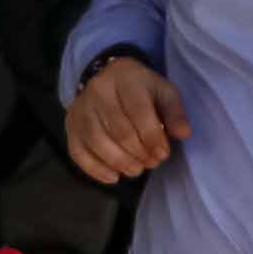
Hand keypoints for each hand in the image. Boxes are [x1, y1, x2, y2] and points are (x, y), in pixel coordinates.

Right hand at [61, 54, 186, 187]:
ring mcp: (80, 109)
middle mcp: (98, 91)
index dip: (152, 137)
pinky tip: (113, 177)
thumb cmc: (140, 87)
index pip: (138, 112)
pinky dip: (95, 169)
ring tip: (137, 170)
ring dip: (120, 163)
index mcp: (125, 78)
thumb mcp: (162, 91)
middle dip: (139, 152)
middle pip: (118, 130)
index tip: (163, 154)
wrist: (106, 76)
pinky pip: (78, 152)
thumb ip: (174, 111)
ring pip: (97, 142)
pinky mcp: (70, 125)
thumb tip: (183, 134)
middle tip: (152, 162)